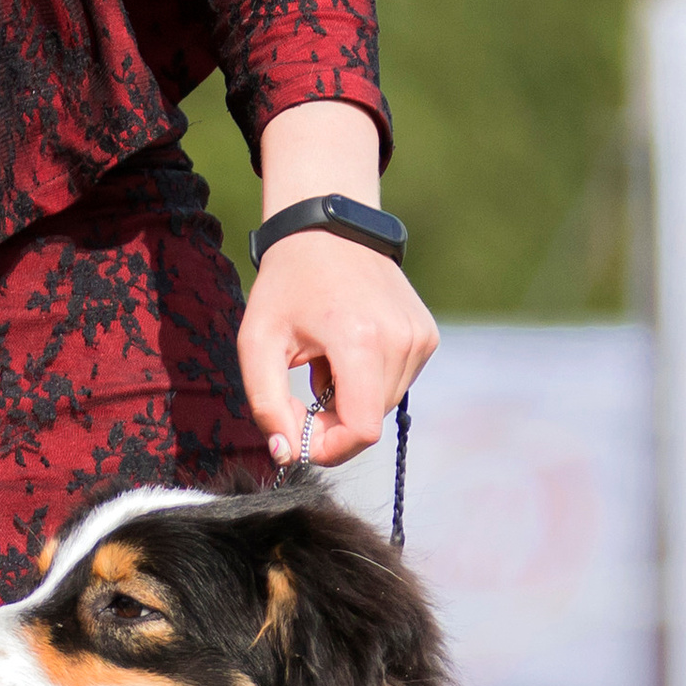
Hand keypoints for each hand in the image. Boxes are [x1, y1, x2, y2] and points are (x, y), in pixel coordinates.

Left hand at [237, 237, 437, 469]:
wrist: (327, 230)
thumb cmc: (286, 285)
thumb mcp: (258, 342)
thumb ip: (267, 404)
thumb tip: (286, 455)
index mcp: (359, 340)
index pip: (361, 429)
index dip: (331, 447)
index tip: (304, 438)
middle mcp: (400, 340)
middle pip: (371, 419)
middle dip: (335, 421)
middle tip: (305, 388)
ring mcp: (420, 337)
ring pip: (385, 403)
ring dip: (352, 397)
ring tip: (327, 359)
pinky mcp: (427, 334)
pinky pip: (397, 381)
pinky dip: (370, 378)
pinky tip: (350, 347)